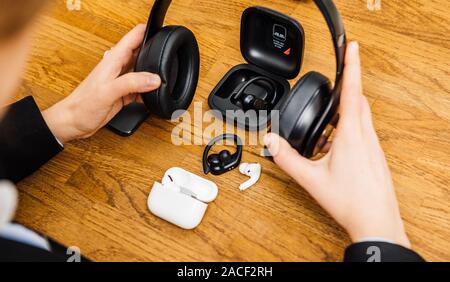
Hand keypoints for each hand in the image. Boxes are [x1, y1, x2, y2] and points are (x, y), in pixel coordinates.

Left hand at [42, 24, 160, 143]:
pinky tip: (151, 98)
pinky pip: (141, 88)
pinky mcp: (123, 93)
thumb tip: (153, 78)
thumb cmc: (83, 105)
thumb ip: (132, 82)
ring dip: (152, 75)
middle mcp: (118, 67)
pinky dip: (148, 92)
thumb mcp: (108, 91)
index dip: (148, 31)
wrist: (73, 122)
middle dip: (155, 53)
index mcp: (114, 60)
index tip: (162, 35)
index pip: (134, 36)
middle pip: (142, 52)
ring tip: (162, 82)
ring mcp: (121, 80)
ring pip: (143, 71)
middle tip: (167, 62)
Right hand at [264, 42, 409, 247]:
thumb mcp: (311, 178)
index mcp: (352, 135)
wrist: (375, 221)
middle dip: (342, 92)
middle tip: (328, 92)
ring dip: (342, 116)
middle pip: (357, 101)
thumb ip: (287, 158)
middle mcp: (366, 136)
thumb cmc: (350, 201)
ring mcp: (373, 145)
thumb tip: (272, 142)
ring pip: (359, 117)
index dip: (352, 65)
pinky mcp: (374, 155)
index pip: (352, 91)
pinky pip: (361, 133)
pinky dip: (346, 132)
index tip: (352, 47)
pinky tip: (331, 149)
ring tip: (323, 132)